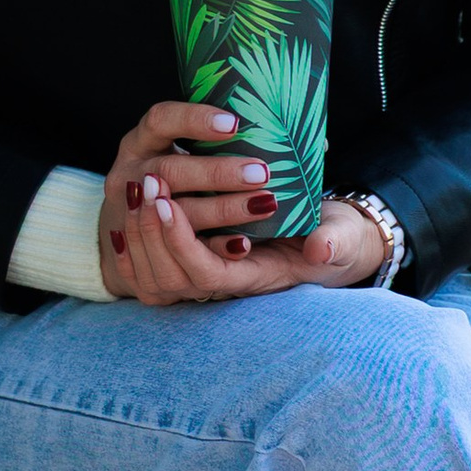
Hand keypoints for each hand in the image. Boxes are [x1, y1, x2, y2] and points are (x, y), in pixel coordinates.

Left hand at [99, 104, 389, 304]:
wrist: (327, 244)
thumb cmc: (334, 239)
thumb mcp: (341, 239)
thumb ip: (334, 242)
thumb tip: (320, 248)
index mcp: (255, 280)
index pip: (205, 274)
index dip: (181, 243)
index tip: (167, 204)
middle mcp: (224, 286)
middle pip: (170, 276)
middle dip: (152, 231)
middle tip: (146, 183)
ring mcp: (205, 278)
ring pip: (155, 273)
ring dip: (140, 230)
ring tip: (138, 187)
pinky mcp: (195, 262)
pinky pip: (150, 266)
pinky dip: (134, 239)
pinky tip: (129, 206)